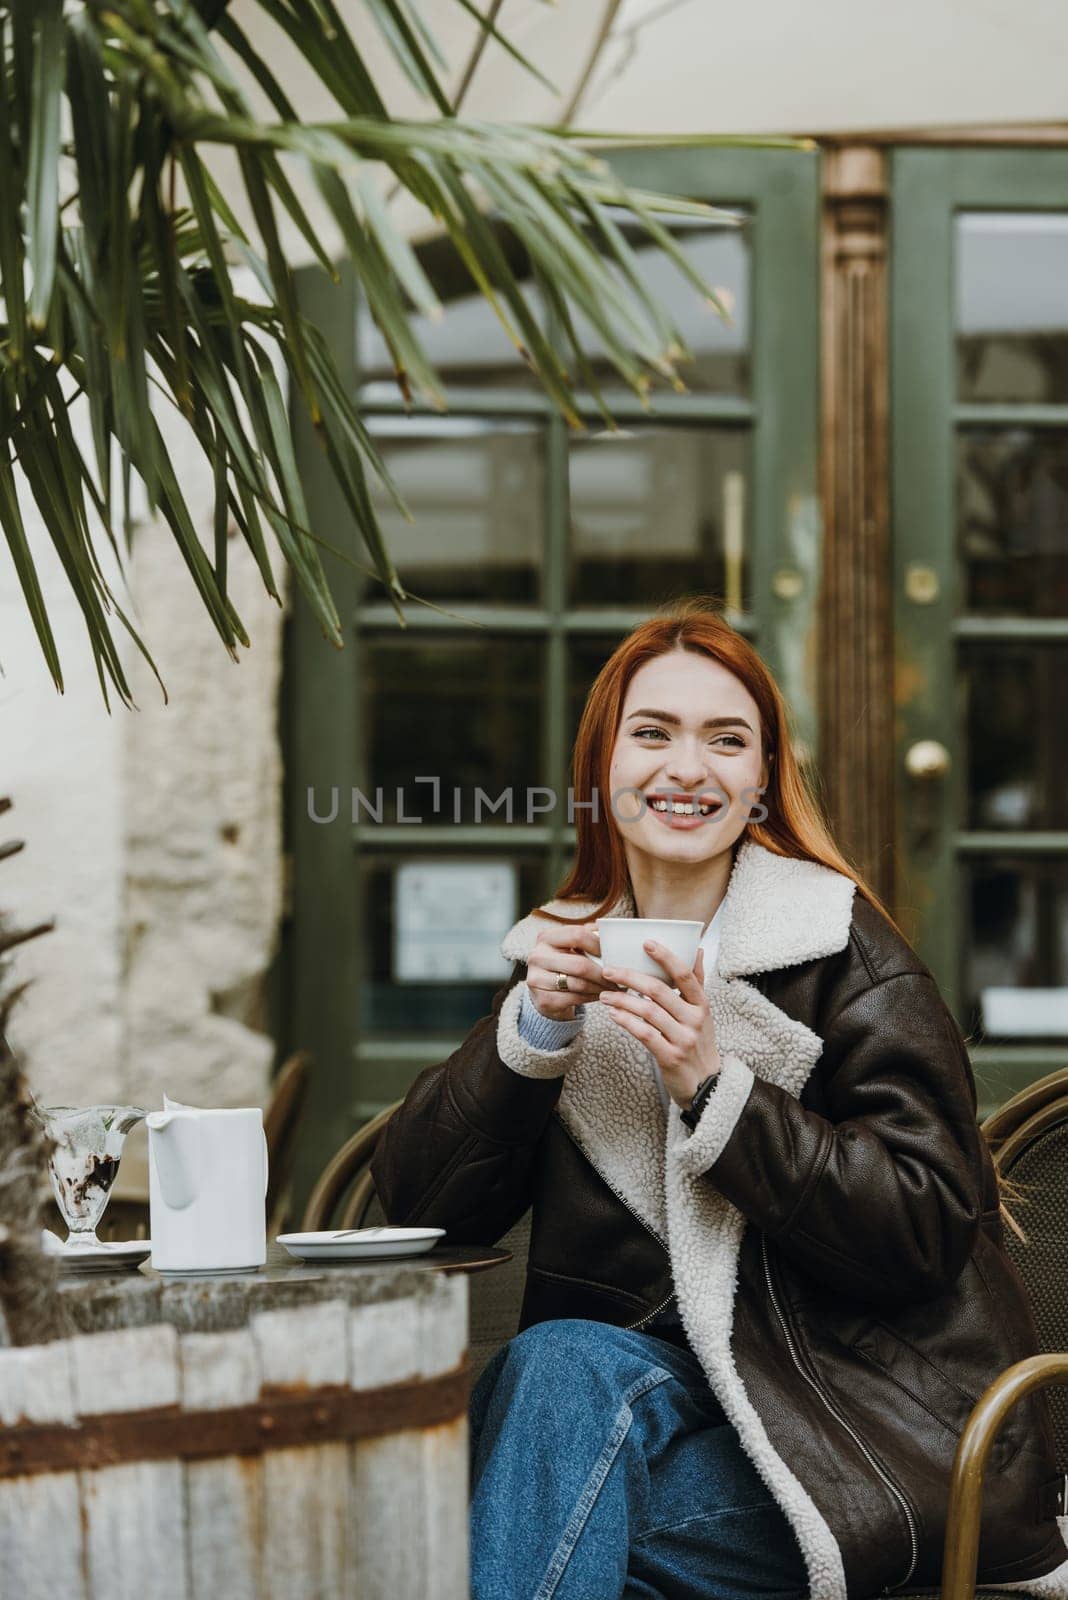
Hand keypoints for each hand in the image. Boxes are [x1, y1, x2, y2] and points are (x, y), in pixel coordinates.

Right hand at [525, 922, 618, 1021]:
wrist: (544, 991)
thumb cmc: (563, 965)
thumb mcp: (570, 947)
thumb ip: (587, 937)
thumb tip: (608, 932)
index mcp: (546, 938)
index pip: (577, 935)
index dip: (598, 944)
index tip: (613, 953)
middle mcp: (537, 957)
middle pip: (580, 964)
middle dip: (603, 973)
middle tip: (618, 977)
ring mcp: (537, 979)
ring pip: (579, 984)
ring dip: (600, 987)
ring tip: (613, 988)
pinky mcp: (543, 1000)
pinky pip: (575, 999)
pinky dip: (592, 997)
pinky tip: (600, 995)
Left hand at [597, 942, 721, 1108]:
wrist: (707, 1084)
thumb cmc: (700, 1042)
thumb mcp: (703, 1012)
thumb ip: (697, 981)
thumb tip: (697, 948)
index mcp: (702, 1004)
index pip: (685, 975)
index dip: (666, 957)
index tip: (646, 943)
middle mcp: (695, 1019)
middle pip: (658, 990)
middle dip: (629, 977)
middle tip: (608, 970)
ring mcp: (683, 1039)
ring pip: (647, 1011)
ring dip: (622, 1000)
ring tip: (604, 995)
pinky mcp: (670, 1057)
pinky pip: (644, 1034)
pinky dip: (626, 1022)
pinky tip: (613, 1015)